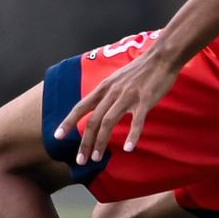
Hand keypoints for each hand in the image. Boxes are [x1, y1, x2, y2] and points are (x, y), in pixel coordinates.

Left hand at [54, 45, 181, 165]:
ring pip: (109, 122)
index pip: (80, 107)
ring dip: (101, 142)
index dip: (68, 122)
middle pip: (93, 120)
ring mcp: (128, 96)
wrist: (161, 58)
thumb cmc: (139, 71)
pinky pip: (137, 121)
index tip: (57, 136)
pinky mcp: (145, 100)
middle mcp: (112, 93)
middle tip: (80, 160)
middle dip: (85, 142)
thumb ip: (106, 94)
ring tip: (97, 158)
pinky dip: (132, 135)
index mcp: (104, 88)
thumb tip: (96, 109)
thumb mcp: (115, 80)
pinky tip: (128, 148)